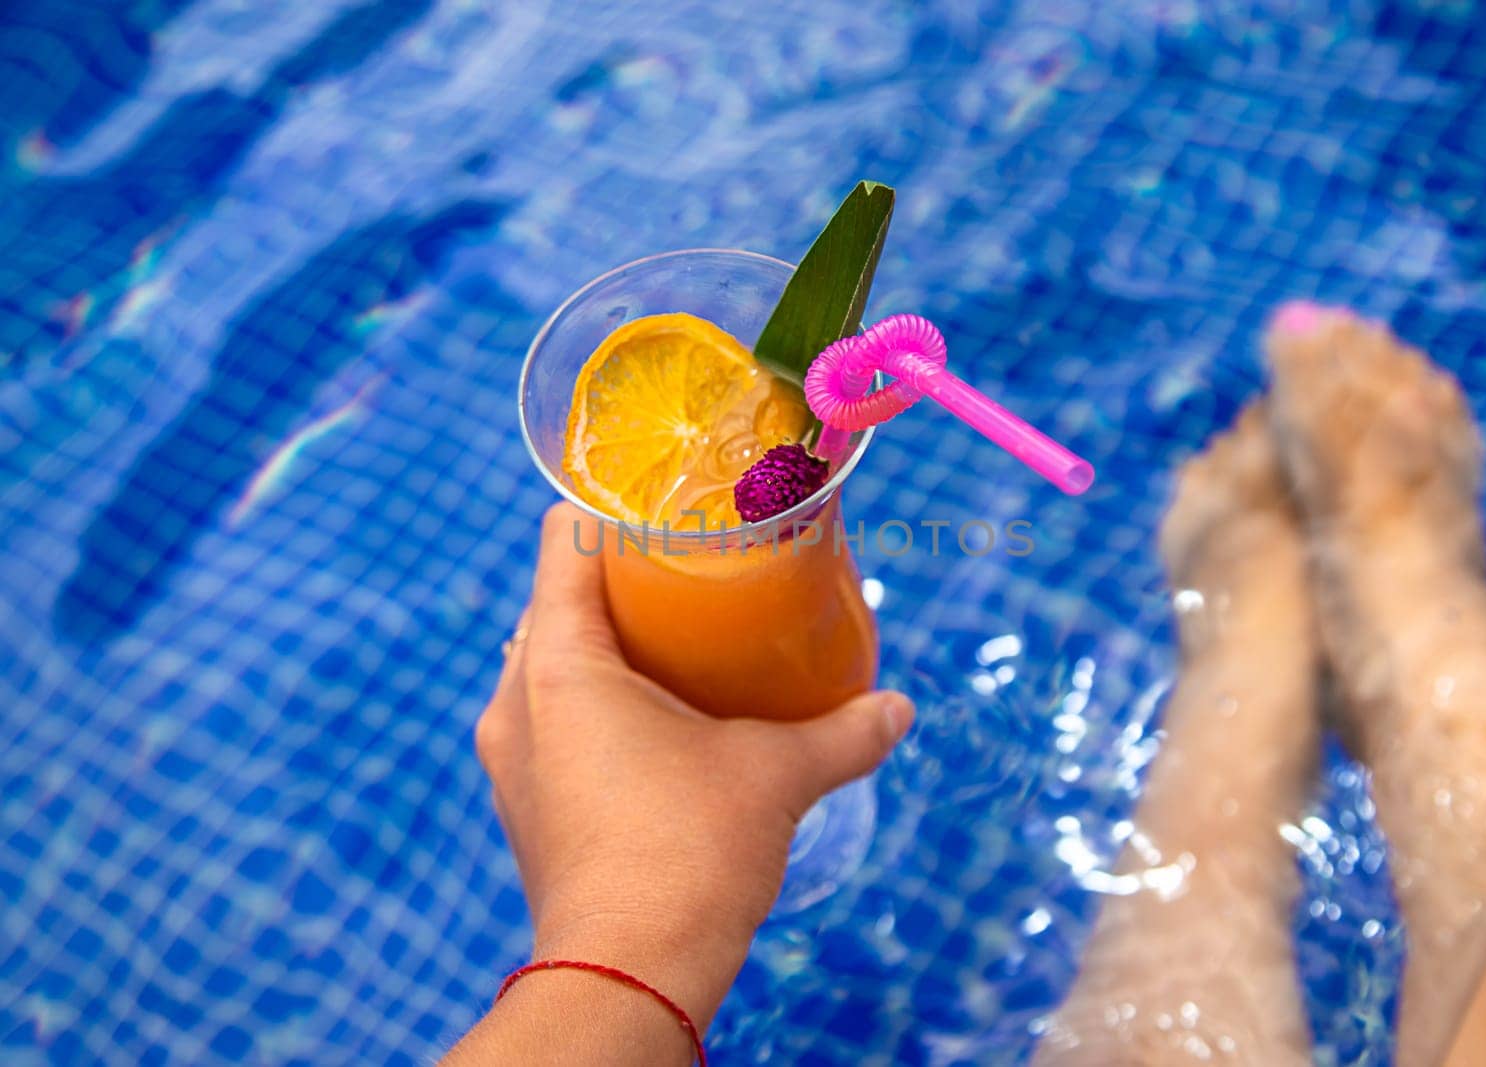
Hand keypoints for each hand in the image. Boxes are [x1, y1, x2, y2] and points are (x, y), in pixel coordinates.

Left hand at [473, 503, 913, 1028]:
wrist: (628, 977)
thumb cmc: (689, 856)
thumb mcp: (777, 776)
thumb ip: (843, 732)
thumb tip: (899, 709)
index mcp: (559, 664)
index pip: (563, 543)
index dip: (612, 509)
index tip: (668, 503)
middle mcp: (517, 701)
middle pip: (557, 602)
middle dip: (619, 582)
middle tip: (692, 574)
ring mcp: (513, 758)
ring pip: (551, 664)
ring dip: (607, 648)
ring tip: (680, 645)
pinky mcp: (525, 804)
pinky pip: (552, 720)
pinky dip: (595, 703)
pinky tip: (657, 721)